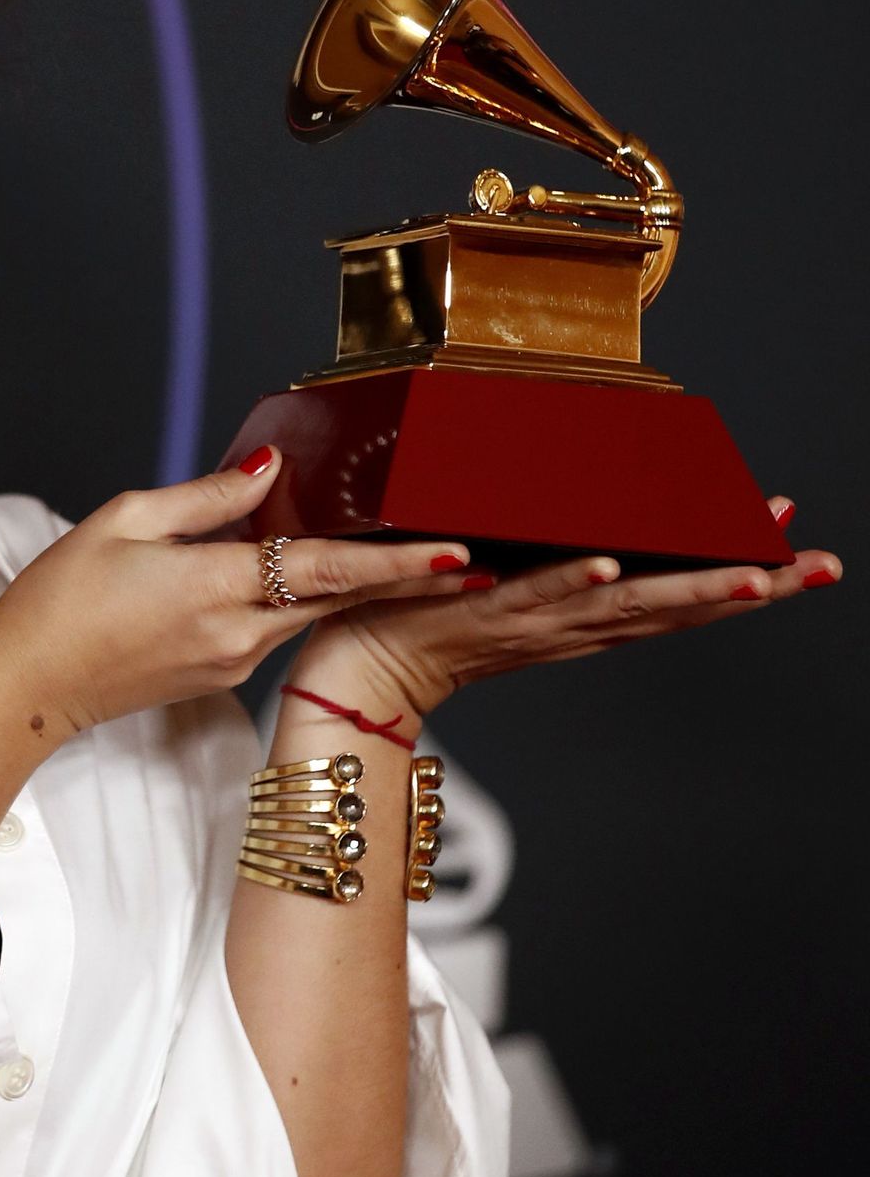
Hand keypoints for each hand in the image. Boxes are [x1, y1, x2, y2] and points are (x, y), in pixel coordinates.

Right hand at [0, 448, 472, 736]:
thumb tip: (269, 472)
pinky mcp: (221, 673)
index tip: (456, 555)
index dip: (396, 561)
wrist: (29, 688)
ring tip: (413, 555)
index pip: (326, 568)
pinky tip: (317, 572)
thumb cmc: (60, 602)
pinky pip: (279, 626)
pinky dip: (306, 597)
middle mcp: (238, 634)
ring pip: (312, 610)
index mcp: (215, 589)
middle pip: (340, 595)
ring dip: (358, 584)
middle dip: (408, 578)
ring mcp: (233, 661)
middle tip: (474, 563)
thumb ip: (206, 497)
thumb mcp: (124, 522)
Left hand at [292, 495, 841, 725]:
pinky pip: (533, 595)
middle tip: (817, 565)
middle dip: (753, 586)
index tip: (803, 554)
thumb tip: (597, 510)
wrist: (359, 666)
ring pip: (626, 605)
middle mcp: (573, 622)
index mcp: (584, 614)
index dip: (745, 578)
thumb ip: (555, 555)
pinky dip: (571, 582)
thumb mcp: (512, 579)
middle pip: (678, 604)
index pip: (679, 596)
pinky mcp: (482, 612)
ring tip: (752, 572)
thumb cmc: (428, 616)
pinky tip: (611, 567)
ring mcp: (533, 618)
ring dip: (691, 589)